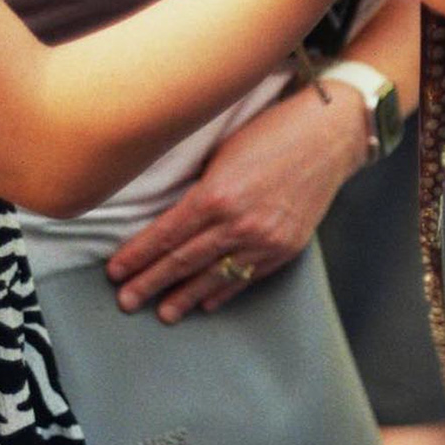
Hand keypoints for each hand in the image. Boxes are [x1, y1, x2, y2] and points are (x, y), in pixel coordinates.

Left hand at [103, 90, 368, 321]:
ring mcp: (266, 240)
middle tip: (126, 301)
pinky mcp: (287, 247)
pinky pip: (249, 276)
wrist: (329, 136)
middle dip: (150, 283)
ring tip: (163, 312)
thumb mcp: (222, 154)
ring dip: (185, 297)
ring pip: (215, 277)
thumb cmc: (272, 132)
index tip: (115, 271)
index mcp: (216, 195)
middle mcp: (239, 224)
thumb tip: (171, 218)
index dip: (137, 256)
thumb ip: (199, 189)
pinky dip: (225, 291)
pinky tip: (207, 302)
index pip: (165, 235)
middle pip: (184, 261)